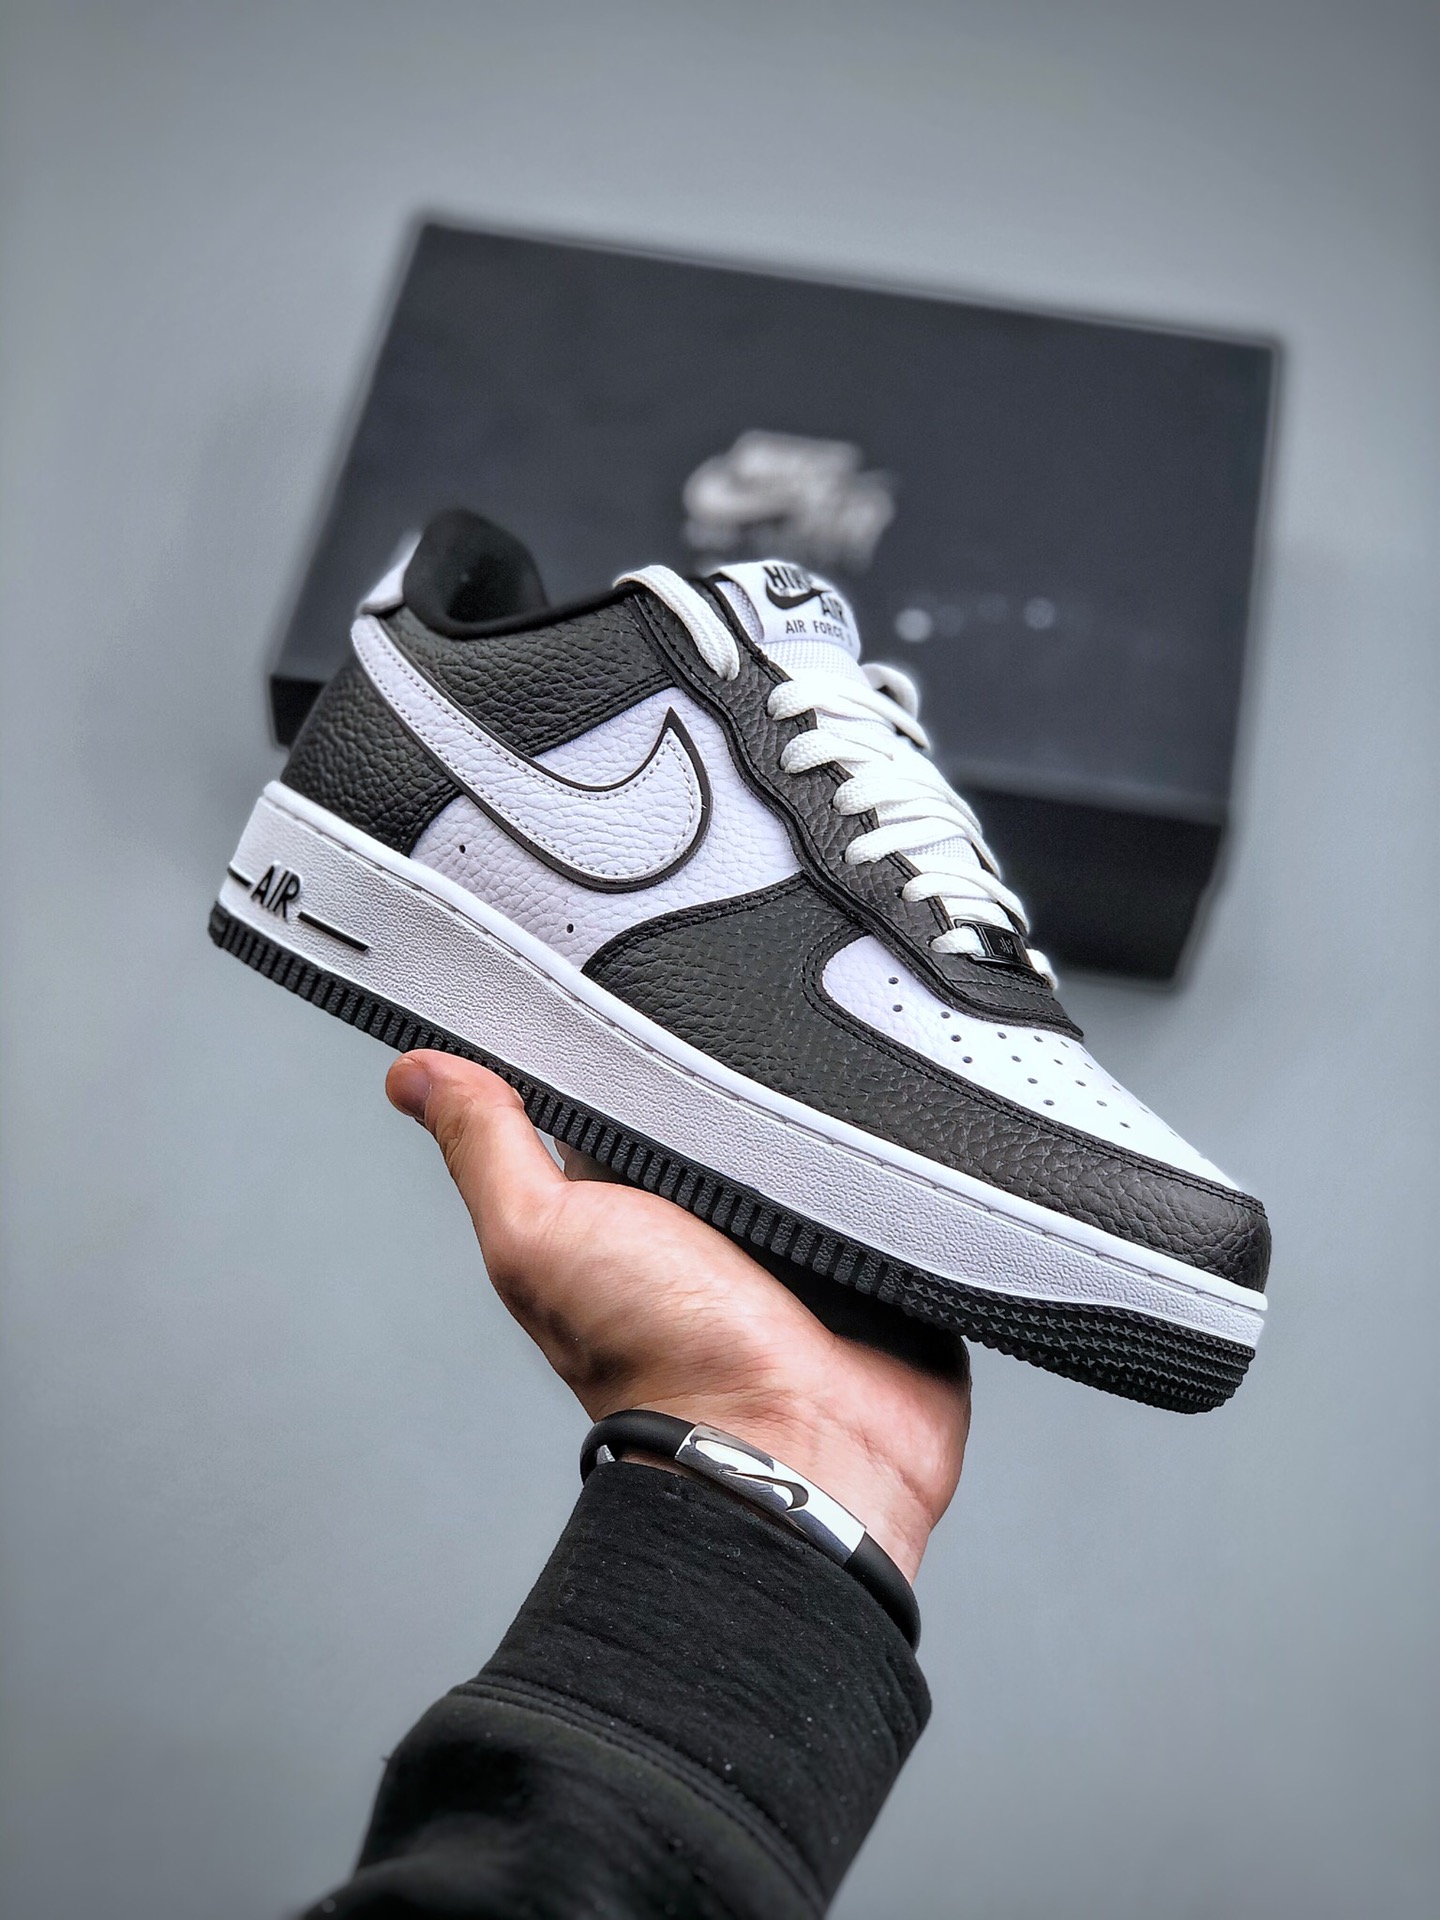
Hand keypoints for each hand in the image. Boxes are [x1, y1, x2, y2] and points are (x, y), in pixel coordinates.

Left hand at [387, 1051, 970, 1579]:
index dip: (616, 1034)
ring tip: (820, 1063)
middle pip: (718, 1089)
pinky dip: (884, 1139)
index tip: (624, 970)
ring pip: (807, 1115)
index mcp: (621, 1197)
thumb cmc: (660, 1362)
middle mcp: (706, 1208)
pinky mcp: (872, 1237)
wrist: (797, 1445)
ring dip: (817, 1091)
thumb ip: (485, 1151)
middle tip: (743, 1021)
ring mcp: (794, 1223)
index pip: (614, 1084)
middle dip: (731, 1048)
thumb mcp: (540, 1237)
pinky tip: (878, 1110)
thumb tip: (413, 1075)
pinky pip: (885, 1161)